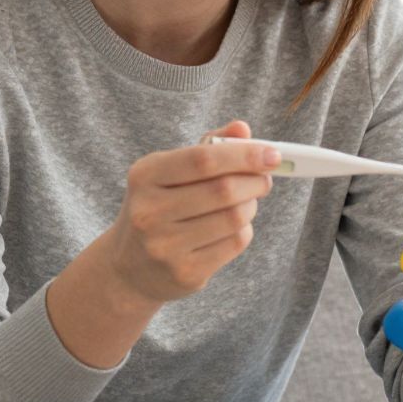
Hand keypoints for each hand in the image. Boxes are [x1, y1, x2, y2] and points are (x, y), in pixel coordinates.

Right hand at [98, 120, 275, 303]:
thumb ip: (208, 146)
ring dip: (251, 206)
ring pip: (234, 217)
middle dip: (255, 181)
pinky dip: (244, 230)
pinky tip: (233, 227)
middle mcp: (149, 211)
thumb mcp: (171, 172)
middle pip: (223, 190)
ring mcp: (164, 246)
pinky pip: (235, 243)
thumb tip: (243, 129)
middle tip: (264, 179)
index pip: (203, 159)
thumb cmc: (159, 207)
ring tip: (246, 202)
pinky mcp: (184, 273)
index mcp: (145, 176)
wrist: (130, 267)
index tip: (273, 154)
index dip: (244, 155)